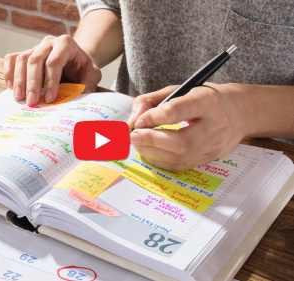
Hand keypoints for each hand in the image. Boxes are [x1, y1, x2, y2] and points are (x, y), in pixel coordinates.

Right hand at [3, 35, 101, 104]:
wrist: (76, 58)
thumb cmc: (83, 66)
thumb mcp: (93, 73)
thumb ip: (89, 83)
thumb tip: (83, 95)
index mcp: (66, 44)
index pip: (54, 62)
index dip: (50, 81)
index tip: (49, 98)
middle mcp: (49, 43)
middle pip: (35, 60)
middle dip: (32, 83)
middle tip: (31, 101)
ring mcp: (36, 47)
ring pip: (22, 59)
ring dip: (19, 79)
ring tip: (19, 97)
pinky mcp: (26, 53)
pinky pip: (12, 58)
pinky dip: (9, 71)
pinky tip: (11, 87)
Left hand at [128, 83, 249, 170]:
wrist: (241, 111)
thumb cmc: (205, 98)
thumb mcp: (180, 89)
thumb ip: (152, 101)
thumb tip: (132, 121)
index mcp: (207, 101)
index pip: (176, 111)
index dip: (153, 118)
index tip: (138, 121)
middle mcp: (215, 125)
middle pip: (180, 142)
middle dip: (151, 140)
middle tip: (133, 136)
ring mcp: (214, 145)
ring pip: (179, 157)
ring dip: (152, 153)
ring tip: (139, 144)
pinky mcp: (210, 158)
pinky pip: (181, 166)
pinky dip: (160, 161)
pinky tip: (150, 152)